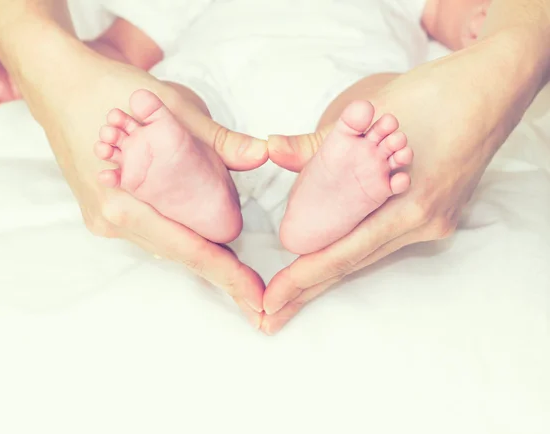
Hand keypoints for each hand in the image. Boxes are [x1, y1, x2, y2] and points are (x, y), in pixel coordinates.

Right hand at [18, 43, 267, 327]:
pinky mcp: (105, 210)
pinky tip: (203, 237)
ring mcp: (104, 218)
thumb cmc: (111, 91)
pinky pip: (151, 231)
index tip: (255, 299)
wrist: (58, 81)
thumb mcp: (172, 108)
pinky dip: (180, 234)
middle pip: (177, 253)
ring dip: (200, 252)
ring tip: (237, 270)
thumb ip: (218, 140)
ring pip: (164, 244)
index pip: (187, 248)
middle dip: (220, 270)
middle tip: (257, 291)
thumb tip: (260, 155)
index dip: (226, 275)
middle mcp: (111, 220)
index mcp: (123, 203)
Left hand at [260, 34, 542, 333]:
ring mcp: (434, 221)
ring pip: (370, 252)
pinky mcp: (438, 213)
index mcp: (408, 206)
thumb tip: (272, 149)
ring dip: (330, 267)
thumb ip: (318, 143)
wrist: (494, 86)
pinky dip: (354, 245)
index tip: (272, 300)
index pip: (344, 253)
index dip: (304, 278)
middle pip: (355, 262)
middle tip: (272, 313)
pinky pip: (387, 237)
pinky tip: (331, 253)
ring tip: (293, 290)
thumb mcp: (369, 115)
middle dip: (309, 287)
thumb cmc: (434, 94)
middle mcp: (424, 224)